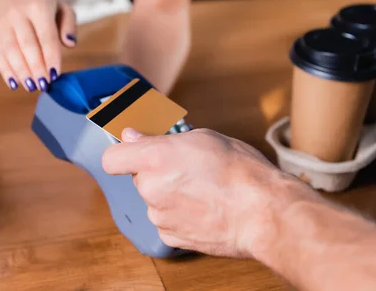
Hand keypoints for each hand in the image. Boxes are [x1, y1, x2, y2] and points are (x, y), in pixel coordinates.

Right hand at [0, 0, 76, 91]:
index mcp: (38, 7)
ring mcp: (2, 24)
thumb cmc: (42, 5)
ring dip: (21, 71)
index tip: (56, 74)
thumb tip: (70, 44)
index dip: (50, 56)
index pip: (46, 35)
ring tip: (32, 87)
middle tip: (45, 84)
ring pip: (11, 51)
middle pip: (27, 44)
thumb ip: (69, 25)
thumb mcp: (61, 8)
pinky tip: (15, 84)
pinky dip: (6, 71)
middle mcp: (17, 14)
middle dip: (36, 67)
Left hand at [101, 128, 306, 257]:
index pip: (112, 158)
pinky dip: (180, 215)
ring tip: (204, 189)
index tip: (133, 149)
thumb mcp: (204, 138)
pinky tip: (205, 208)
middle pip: (139, 178)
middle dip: (157, 172)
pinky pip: (167, 221)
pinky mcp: (172, 238)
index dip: (122, 153)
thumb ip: (160, 138)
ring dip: (170, 194)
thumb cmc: (240, 171)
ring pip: (154, 200)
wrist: (263, 213)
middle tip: (188, 167)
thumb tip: (133, 137)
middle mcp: (151, 188)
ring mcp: (160, 216)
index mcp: (155, 158)